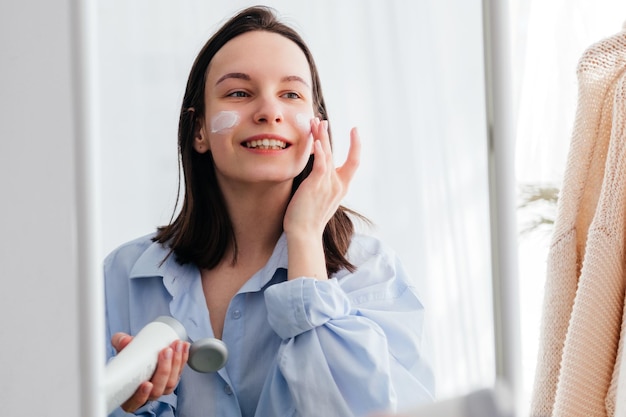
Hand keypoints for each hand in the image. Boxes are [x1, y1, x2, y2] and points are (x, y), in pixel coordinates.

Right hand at [111, 332, 189, 412]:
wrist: (138, 358)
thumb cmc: (127, 362)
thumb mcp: (120, 354)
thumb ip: (120, 345)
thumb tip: (125, 340)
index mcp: (130, 397)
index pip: (136, 401)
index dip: (142, 394)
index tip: (147, 384)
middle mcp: (147, 396)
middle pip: (158, 389)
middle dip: (164, 370)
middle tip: (166, 351)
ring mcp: (161, 388)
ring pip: (171, 382)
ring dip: (176, 362)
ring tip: (176, 345)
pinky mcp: (172, 379)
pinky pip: (179, 372)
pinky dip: (183, 358)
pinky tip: (184, 346)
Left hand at [283, 118, 359, 279]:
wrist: (304, 234)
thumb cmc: (308, 218)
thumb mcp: (321, 198)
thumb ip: (323, 184)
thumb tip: (319, 173)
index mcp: (341, 187)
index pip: (354, 161)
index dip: (357, 145)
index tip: (355, 131)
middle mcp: (338, 184)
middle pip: (339, 152)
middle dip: (328, 134)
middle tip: (323, 120)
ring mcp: (328, 185)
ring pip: (328, 154)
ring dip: (321, 136)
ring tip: (316, 122)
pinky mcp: (317, 185)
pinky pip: (321, 164)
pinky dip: (320, 150)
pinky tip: (315, 139)